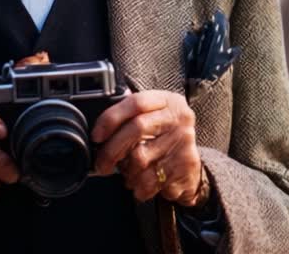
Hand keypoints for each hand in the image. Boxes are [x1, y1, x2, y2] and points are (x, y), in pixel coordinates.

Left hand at [91, 90, 205, 205]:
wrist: (191, 165)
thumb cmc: (164, 139)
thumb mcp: (152, 119)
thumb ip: (130, 117)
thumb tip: (98, 130)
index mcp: (166, 101)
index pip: (136, 102)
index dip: (111, 118)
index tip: (96, 136)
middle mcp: (178, 118)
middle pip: (136, 128)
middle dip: (112, 149)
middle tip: (102, 164)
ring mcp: (184, 141)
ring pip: (141, 158)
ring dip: (127, 171)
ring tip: (128, 173)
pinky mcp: (186, 164)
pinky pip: (151, 180)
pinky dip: (139, 187)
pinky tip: (140, 184)